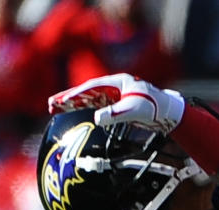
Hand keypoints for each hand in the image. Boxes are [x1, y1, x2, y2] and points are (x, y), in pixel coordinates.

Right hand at [49, 73, 184, 132]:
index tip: (62, 102)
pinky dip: (83, 108)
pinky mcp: (116, 103)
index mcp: (118, 82)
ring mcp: (114, 94)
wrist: (168, 111)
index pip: (92, 88)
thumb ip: (115, 114)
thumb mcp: (134, 111)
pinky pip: (95, 105)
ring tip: (54, 108)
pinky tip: (72, 111)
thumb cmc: (154, 107)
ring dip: (72, 103)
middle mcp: (114, 86)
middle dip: (68, 97)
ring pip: (89, 98)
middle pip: (86, 91)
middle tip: (50, 104)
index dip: (76, 95)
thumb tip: (97, 118)